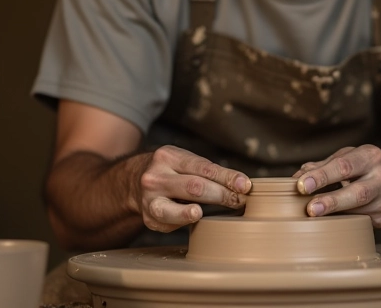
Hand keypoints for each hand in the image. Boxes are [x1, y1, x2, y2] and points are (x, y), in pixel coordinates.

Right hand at [136, 145, 250, 232]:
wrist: (135, 182)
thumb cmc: (172, 172)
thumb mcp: (186, 163)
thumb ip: (209, 173)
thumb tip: (243, 186)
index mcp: (168, 157)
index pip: (203, 168)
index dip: (227, 177)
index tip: (245, 186)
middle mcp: (156, 177)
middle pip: (193, 187)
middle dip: (220, 195)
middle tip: (240, 201)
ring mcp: (149, 199)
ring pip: (172, 209)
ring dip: (191, 212)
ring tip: (200, 213)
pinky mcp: (149, 219)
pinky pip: (169, 223)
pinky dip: (183, 221)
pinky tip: (193, 220)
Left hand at [292, 145, 380, 227]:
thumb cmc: (361, 167)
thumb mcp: (344, 158)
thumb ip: (320, 166)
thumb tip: (295, 179)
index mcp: (370, 156)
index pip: (344, 166)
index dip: (322, 176)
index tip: (302, 185)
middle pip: (357, 193)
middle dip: (332, 201)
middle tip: (310, 209)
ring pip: (357, 212)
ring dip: (334, 214)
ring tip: (315, 215)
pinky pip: (358, 222)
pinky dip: (342, 221)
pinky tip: (332, 219)